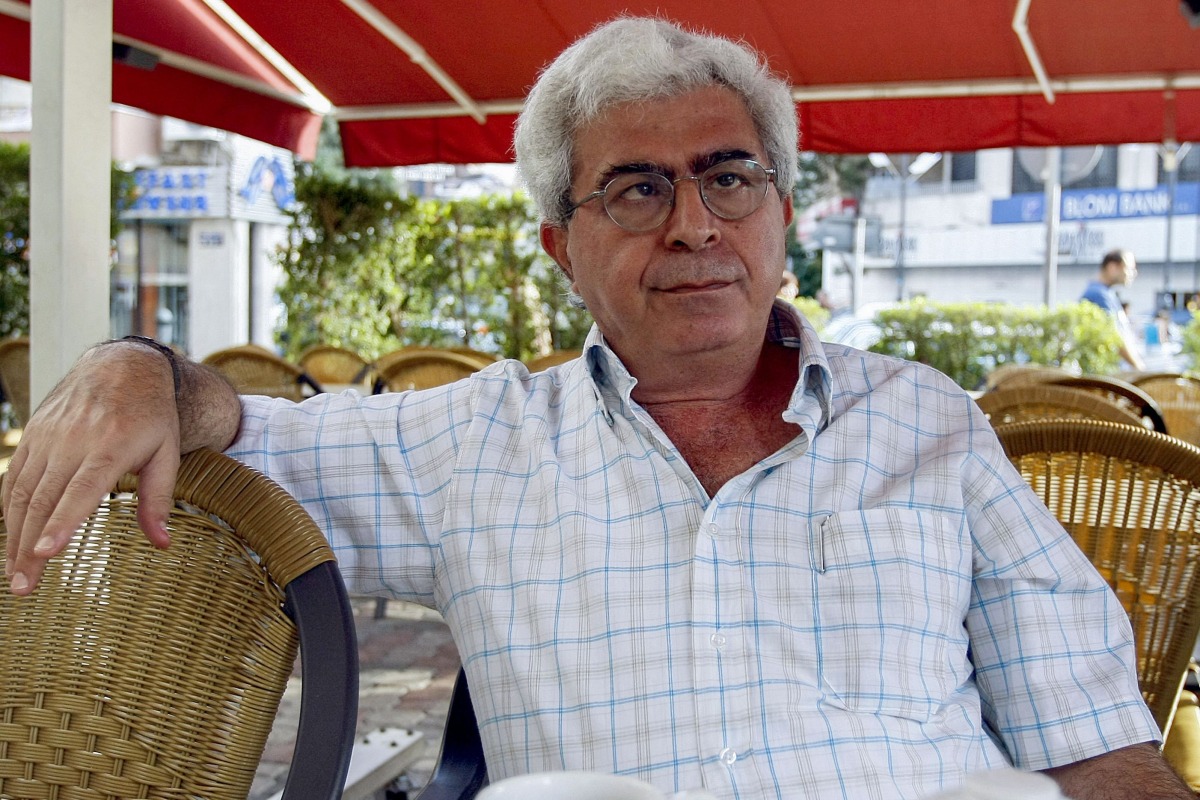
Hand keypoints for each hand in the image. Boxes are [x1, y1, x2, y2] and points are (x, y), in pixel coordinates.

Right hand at [2, 343, 180, 595]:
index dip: (61, 523)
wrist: (120, 366)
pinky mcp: (33, 435)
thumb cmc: (151, 415)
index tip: (45, 553)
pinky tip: (10, 538)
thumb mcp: (168, 451)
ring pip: (23, 493)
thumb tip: (162, 543)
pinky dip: (8, 510)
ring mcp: (48, 437)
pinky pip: (14, 477)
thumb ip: (160, 498)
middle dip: (29, 548)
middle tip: (23, 587)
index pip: (81, 490)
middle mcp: (73, 442)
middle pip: (45, 501)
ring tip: (15, 575)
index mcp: (111, 446)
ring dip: (14, 537)